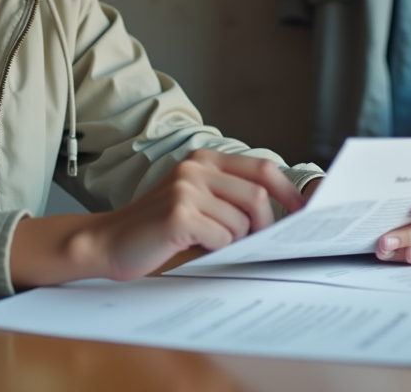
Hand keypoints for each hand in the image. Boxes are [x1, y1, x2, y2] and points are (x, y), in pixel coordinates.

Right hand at [94, 150, 308, 280]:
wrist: (109, 241)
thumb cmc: (156, 227)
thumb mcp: (194, 200)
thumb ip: (229, 197)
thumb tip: (281, 212)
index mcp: (202, 160)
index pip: (261, 167)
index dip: (287, 191)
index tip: (301, 212)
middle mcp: (194, 169)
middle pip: (256, 197)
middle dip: (263, 226)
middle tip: (252, 243)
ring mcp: (185, 190)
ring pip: (240, 223)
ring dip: (233, 242)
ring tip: (209, 244)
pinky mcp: (179, 215)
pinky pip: (221, 238)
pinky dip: (216, 250)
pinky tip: (194, 247)